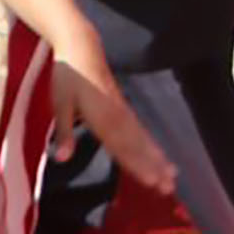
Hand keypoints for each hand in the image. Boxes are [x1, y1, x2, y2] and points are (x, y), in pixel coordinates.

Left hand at [50, 60, 176, 190]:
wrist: (81, 46)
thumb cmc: (67, 75)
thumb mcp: (59, 103)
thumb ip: (64, 132)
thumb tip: (62, 158)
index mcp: (101, 117)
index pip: (121, 147)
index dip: (137, 165)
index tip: (152, 181)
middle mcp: (117, 116)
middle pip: (138, 147)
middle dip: (154, 167)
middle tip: (169, 187)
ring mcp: (123, 111)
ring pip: (143, 139)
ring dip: (158, 158)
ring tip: (173, 175)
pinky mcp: (124, 107)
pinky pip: (141, 129)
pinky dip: (152, 144)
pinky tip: (160, 155)